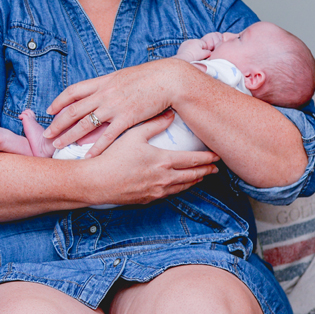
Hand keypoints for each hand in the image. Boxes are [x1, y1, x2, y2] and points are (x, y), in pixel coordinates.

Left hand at [43, 57, 195, 155]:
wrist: (170, 79)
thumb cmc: (149, 78)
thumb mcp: (123, 77)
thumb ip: (109, 85)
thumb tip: (99, 91)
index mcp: (102, 82)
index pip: (73, 91)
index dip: (59, 101)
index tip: (49, 110)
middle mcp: (104, 94)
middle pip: (73, 110)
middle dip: (57, 123)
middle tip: (47, 135)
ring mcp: (114, 106)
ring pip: (85, 124)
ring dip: (69, 136)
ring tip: (58, 146)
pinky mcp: (127, 118)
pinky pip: (107, 136)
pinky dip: (95, 147)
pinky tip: (87, 156)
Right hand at [83, 110, 218, 203]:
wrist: (96, 182)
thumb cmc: (112, 156)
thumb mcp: (133, 135)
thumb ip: (154, 124)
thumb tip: (170, 114)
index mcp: (163, 161)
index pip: (194, 160)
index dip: (208, 158)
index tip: (218, 155)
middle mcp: (164, 179)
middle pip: (192, 176)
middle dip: (206, 171)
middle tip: (216, 168)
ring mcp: (156, 191)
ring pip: (182, 187)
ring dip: (194, 181)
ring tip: (201, 177)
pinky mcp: (147, 199)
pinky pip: (169, 194)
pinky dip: (179, 189)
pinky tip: (178, 186)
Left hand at [176, 38, 207, 61]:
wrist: (183, 60)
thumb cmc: (194, 57)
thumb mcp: (204, 54)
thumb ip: (209, 52)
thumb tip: (210, 52)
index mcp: (197, 41)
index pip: (204, 44)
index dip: (205, 50)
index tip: (204, 55)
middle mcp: (190, 40)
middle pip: (198, 45)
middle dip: (199, 50)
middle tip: (198, 56)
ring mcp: (185, 43)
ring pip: (192, 47)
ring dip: (194, 50)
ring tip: (193, 56)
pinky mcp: (181, 47)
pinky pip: (187, 49)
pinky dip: (188, 51)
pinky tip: (189, 55)